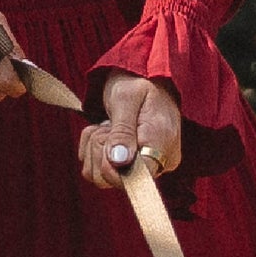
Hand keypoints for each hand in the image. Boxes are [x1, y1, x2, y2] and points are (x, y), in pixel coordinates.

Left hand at [79, 71, 183, 189]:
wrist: (140, 76)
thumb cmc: (137, 82)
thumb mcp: (126, 99)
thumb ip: (123, 131)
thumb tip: (119, 161)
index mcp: (163, 145)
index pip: (139, 178)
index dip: (114, 167)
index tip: (107, 138)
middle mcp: (158, 162)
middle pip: (115, 180)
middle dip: (100, 149)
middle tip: (108, 124)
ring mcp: (142, 167)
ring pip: (101, 178)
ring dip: (94, 148)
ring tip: (106, 125)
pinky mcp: (128, 167)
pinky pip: (96, 171)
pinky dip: (91, 150)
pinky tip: (104, 131)